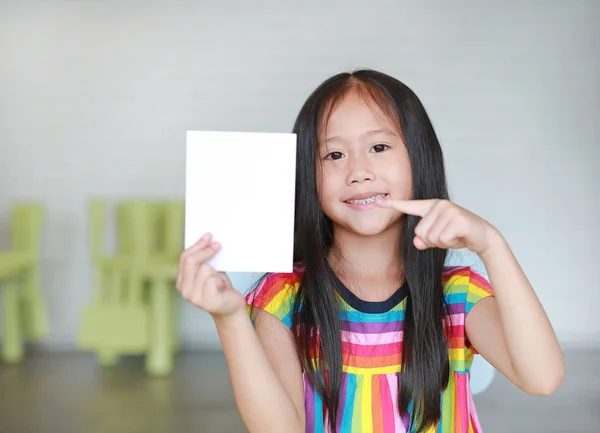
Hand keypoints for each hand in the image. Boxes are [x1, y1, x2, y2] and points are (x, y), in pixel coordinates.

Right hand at [176, 233, 244, 316]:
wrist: (231, 307)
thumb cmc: (220, 288)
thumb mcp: (209, 271)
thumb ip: (203, 260)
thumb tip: (208, 239)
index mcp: (181, 281)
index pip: (184, 257)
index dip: (197, 245)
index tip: (208, 236)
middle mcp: (184, 290)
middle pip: (191, 261)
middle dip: (206, 250)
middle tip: (218, 244)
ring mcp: (194, 297)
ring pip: (204, 269)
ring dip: (215, 271)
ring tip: (219, 280)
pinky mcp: (207, 302)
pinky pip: (212, 280)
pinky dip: (220, 280)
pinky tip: (222, 287)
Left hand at [376, 198, 498, 254]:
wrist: (483, 236)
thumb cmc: (458, 235)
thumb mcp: (437, 238)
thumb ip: (424, 240)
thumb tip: (418, 243)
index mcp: (432, 206)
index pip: (409, 206)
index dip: (393, 205)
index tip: (378, 202)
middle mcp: (439, 205)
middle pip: (420, 232)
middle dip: (432, 240)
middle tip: (448, 235)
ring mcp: (449, 210)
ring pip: (431, 237)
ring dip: (442, 242)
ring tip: (454, 235)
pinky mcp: (458, 219)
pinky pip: (442, 239)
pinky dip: (450, 243)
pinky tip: (460, 236)